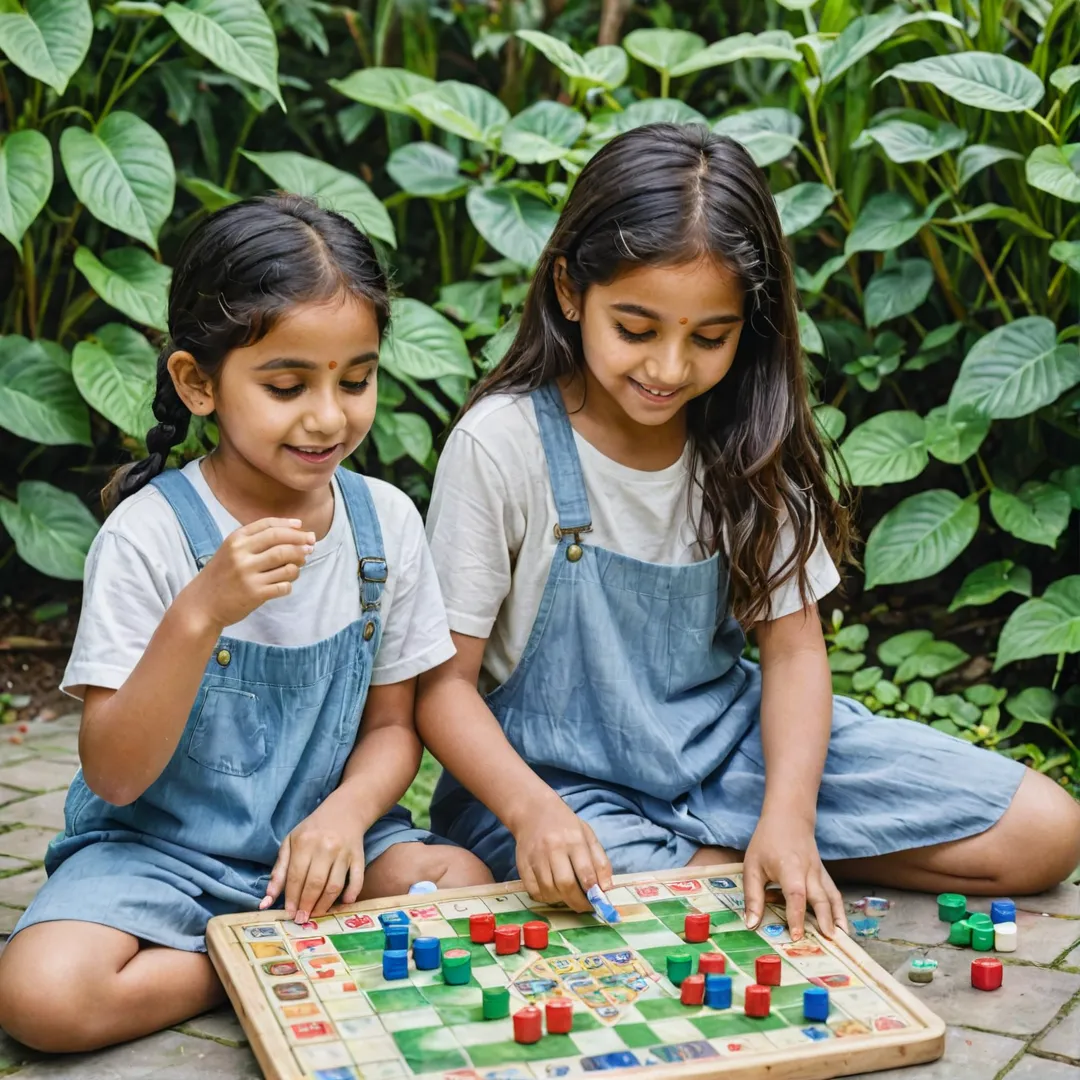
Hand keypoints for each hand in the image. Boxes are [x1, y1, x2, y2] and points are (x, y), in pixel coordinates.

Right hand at [183, 518, 315, 629]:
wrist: (202, 604)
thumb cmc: (221, 576)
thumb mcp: (230, 551)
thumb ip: (255, 541)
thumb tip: (294, 532)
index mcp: (235, 540)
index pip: (269, 525)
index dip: (289, 525)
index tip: (302, 527)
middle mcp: (241, 555)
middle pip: (281, 542)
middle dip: (301, 542)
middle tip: (312, 545)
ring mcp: (248, 575)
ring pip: (287, 564)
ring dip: (298, 565)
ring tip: (297, 567)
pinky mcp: (255, 594)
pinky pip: (284, 585)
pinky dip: (289, 584)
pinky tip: (285, 584)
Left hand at [261, 799, 366, 922]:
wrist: (344, 811)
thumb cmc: (312, 830)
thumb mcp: (290, 843)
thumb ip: (279, 871)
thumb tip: (266, 901)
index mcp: (304, 843)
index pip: (296, 876)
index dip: (292, 898)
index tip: (289, 914)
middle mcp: (325, 847)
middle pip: (315, 883)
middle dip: (307, 905)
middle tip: (302, 919)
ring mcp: (344, 853)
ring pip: (334, 885)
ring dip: (325, 905)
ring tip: (316, 914)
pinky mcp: (359, 856)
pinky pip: (357, 879)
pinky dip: (352, 894)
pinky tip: (344, 903)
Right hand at [513, 798, 612, 911]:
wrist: (534, 811)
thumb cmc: (565, 825)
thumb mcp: (588, 835)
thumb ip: (600, 861)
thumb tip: (606, 889)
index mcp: (574, 839)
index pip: (586, 873)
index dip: (593, 893)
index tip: (597, 901)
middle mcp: (554, 848)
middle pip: (566, 885)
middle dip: (578, 902)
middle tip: (584, 906)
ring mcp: (536, 856)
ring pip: (549, 890)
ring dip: (561, 900)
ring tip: (568, 896)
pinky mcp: (522, 864)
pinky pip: (534, 891)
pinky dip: (545, 897)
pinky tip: (552, 892)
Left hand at [742, 812, 846, 940]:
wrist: (788, 817)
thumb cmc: (767, 842)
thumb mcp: (752, 866)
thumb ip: (752, 896)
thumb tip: (751, 925)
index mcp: (789, 867)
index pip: (795, 894)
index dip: (796, 915)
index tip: (797, 936)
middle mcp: (808, 871)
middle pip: (820, 897)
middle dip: (825, 920)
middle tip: (828, 942)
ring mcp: (819, 872)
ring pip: (832, 896)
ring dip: (838, 918)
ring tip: (841, 939)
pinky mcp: (824, 874)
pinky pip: (834, 893)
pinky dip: (839, 910)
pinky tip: (841, 926)